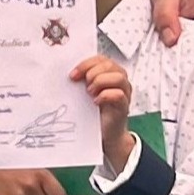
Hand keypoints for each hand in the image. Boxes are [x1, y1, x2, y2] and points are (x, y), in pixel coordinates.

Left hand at [73, 53, 136, 175]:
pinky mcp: (124, 106)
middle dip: (93, 72)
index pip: (101, 59)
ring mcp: (124, 93)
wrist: (105, 135)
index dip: (86, 64)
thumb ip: (82, 82)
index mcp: (109, 74)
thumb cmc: (94, 113)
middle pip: (110, 65)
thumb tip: (68, 75)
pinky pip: (119, 95)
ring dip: (100, 82)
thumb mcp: (85, 94)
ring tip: (90, 93)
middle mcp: (119, 81)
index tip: (72, 74)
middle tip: (84, 85)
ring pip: (118, 77)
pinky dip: (105, 96)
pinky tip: (95, 102)